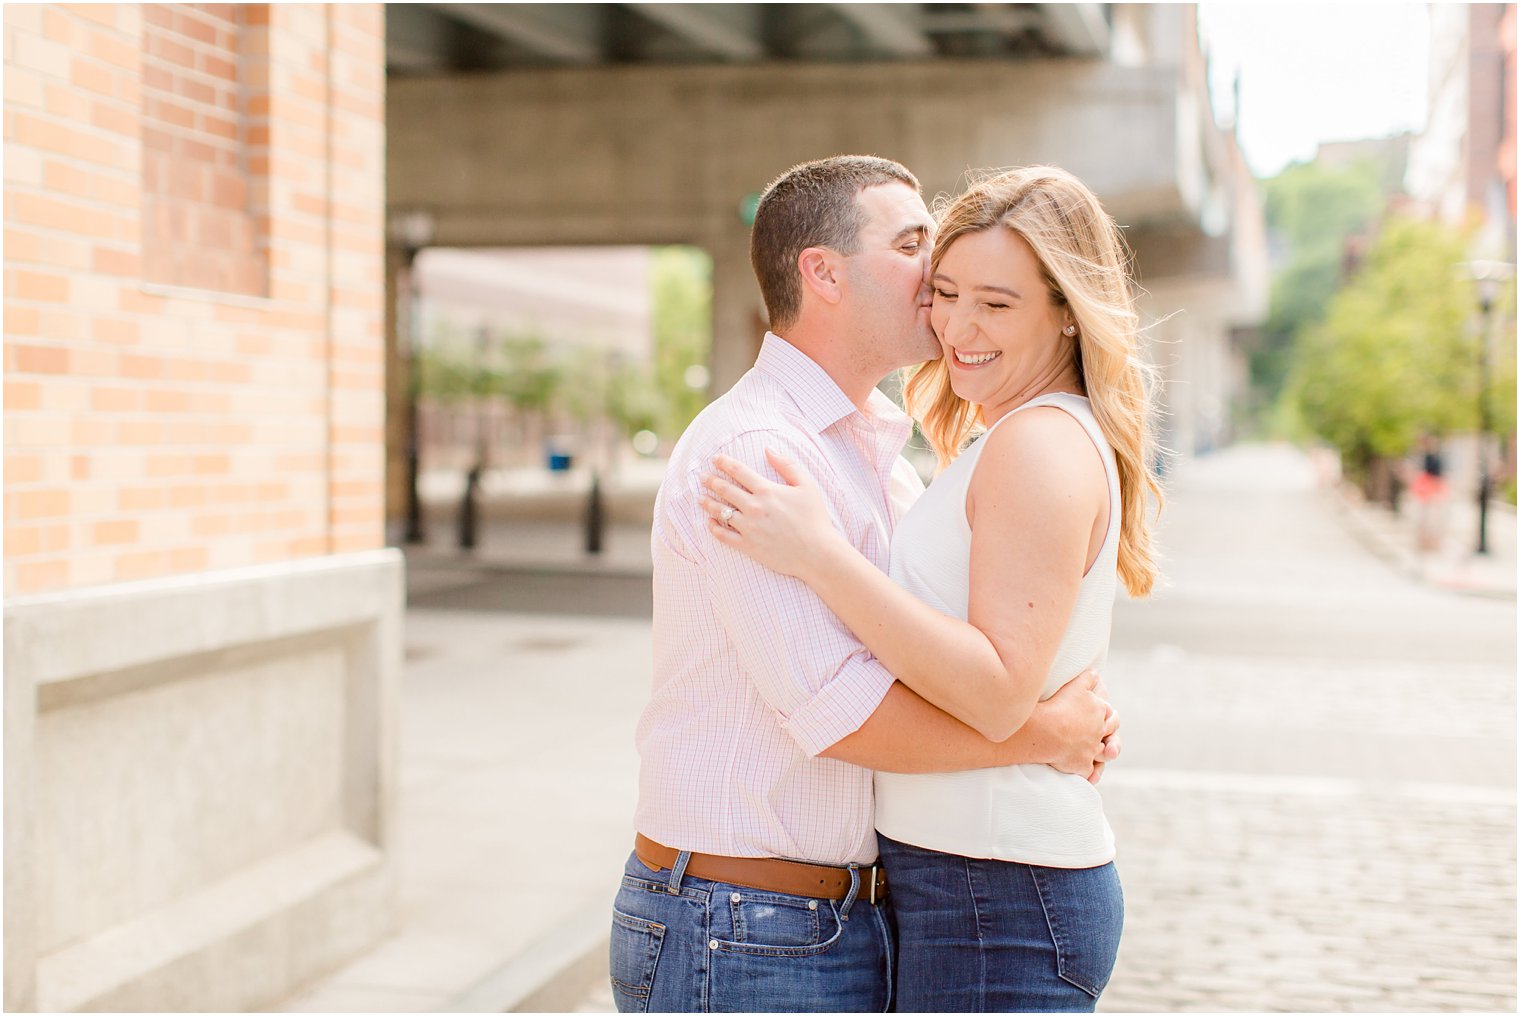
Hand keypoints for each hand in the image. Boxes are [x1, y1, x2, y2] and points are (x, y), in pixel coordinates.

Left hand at [700, 449, 841, 578]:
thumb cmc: (815, 518)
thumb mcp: (807, 486)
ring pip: (721, 511)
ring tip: (700, 498)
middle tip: (701, 477)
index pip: (738, 471)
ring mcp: (749, 527)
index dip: (724, 463)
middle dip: (711, 481)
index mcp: (767, 490)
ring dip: (708, 503)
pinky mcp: (748, 546)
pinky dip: (714, 528)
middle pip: (725, 490)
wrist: (817, 553)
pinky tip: (709, 523)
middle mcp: (754, 507)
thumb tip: (768, 449)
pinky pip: (724, 536)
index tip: (715, 459)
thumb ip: (787, 465)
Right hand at [1017, 670, 1115, 780]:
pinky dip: (1092, 774)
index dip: (1107, 712)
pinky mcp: (1083, 765)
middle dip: (1111, 729)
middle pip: (1111, 731)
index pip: (1108, 711)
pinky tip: (1091, 775)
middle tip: (1108, 731)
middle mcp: (1099, 730)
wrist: (1045, 730)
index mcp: (1099, 710)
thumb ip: (1088, 678)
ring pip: (1104, 752)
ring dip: (1106, 752)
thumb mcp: (1076, 685)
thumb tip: (1096, 672)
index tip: (1106, 712)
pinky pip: (1090, 772)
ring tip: (1105, 753)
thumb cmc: (1058, 705)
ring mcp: (1092, 749)